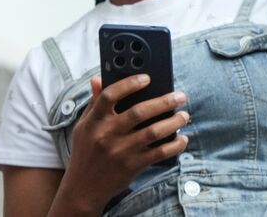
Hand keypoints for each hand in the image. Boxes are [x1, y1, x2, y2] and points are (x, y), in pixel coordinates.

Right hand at [58, 75, 189, 211]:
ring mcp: (120, 151)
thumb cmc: (86, 152)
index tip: (147, 78)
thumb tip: (98, 78)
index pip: (109, 96)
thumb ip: (94, 103)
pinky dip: (174, 145)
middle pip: (139, 112)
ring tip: (184, 115)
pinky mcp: (132, 166)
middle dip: (165, 101)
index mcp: (94, 122)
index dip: (129, 84)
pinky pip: (159, 153)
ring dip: (174, 122)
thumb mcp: (84, 126)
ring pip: (153, 131)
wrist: (82, 189)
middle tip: (181, 96)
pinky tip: (182, 139)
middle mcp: (107, 135)